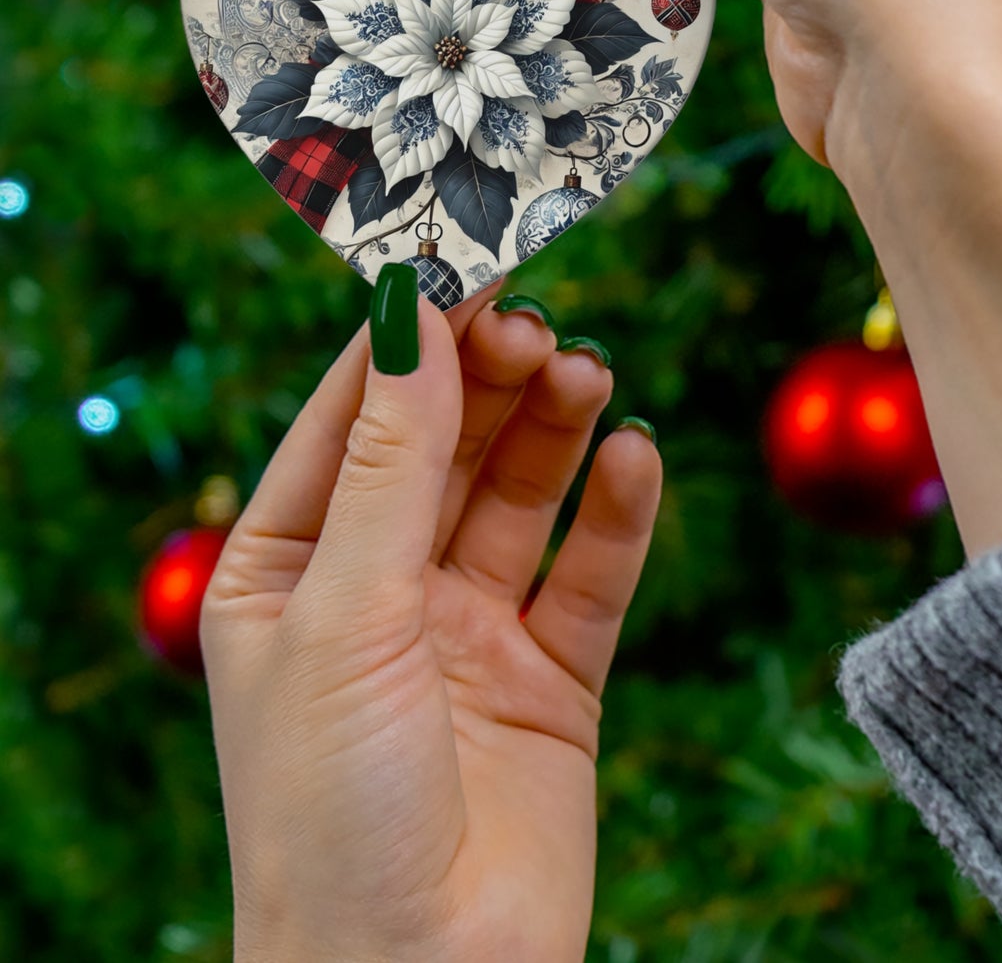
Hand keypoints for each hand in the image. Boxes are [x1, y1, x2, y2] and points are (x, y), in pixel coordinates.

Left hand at [201, 281, 660, 962]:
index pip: (351, 421)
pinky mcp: (552, 677)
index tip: (463, 267)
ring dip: (555, 429)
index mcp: (289, 572)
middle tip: (538, 325)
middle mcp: (380, 591)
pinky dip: (617, 513)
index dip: (406, 343)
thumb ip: (391, 463)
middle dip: (489, 381)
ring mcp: (469, 632)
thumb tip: (409, 314)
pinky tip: (635, 457)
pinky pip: (591, 574)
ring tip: (589, 375)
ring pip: (521, 496)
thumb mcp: (346, 613)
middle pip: (446, 446)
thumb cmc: (331, 811)